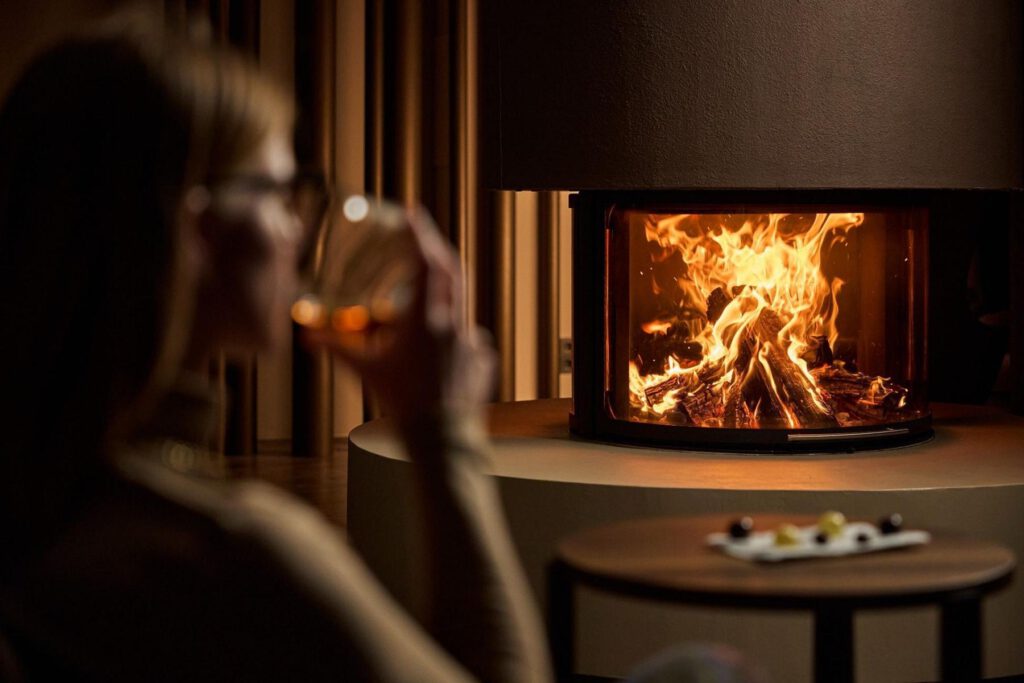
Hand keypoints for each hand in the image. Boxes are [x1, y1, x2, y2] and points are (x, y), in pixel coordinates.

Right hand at [303, 207, 494, 427]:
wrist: (442, 439)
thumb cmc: (402, 403)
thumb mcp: (366, 371)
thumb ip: (336, 348)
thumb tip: (306, 337)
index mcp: (426, 320)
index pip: (427, 264)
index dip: (420, 235)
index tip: (413, 214)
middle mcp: (454, 324)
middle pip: (451, 272)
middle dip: (435, 250)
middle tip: (421, 238)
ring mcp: (473, 340)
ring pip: (460, 304)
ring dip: (443, 293)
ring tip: (423, 296)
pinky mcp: (483, 358)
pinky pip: (469, 336)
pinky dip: (453, 333)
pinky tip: (439, 348)